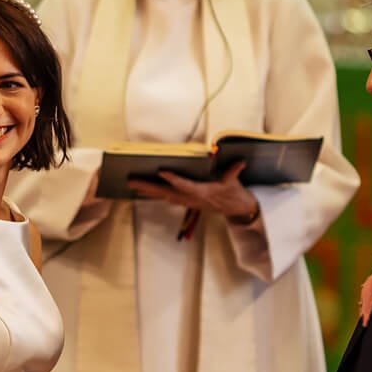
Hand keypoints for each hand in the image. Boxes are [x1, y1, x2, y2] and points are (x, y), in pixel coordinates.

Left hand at [129, 161, 258, 223]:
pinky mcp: (185, 202)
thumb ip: (233, 171)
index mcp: (203, 193)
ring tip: (132, 184)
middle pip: (167, 193)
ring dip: (147, 191)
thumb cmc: (234, 194)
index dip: (174, 180)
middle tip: (132, 181)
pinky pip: (166, 198)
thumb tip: (239, 162)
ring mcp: (187, 202)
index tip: (162, 172)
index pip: (186, 186)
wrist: (236, 210)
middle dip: (148, 187)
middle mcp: (192, 199)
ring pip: (164, 196)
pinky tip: (143, 191)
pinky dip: (154, 194)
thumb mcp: (234, 182)